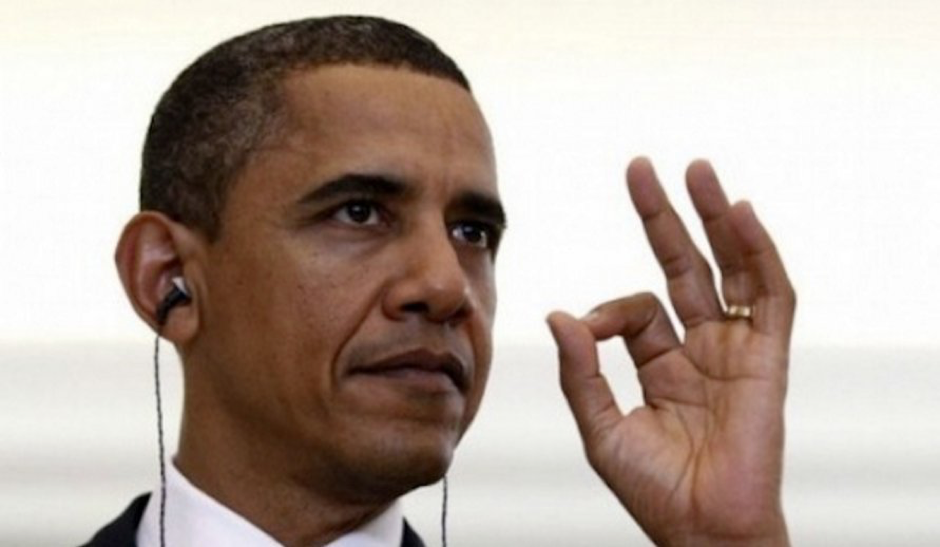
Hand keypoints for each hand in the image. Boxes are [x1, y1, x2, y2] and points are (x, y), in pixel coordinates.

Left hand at [547, 158, 794, 545]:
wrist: (702, 531)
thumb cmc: (655, 490)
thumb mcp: (602, 428)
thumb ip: (580, 373)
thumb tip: (557, 315)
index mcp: (661, 363)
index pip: (634, 310)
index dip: (606, 310)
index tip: (586, 326)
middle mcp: (700, 348)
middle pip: (684, 267)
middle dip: (664, 217)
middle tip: (642, 167)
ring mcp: (735, 350)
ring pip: (729, 269)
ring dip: (714, 219)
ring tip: (697, 170)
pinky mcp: (767, 360)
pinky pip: (770, 299)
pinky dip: (759, 255)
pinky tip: (739, 214)